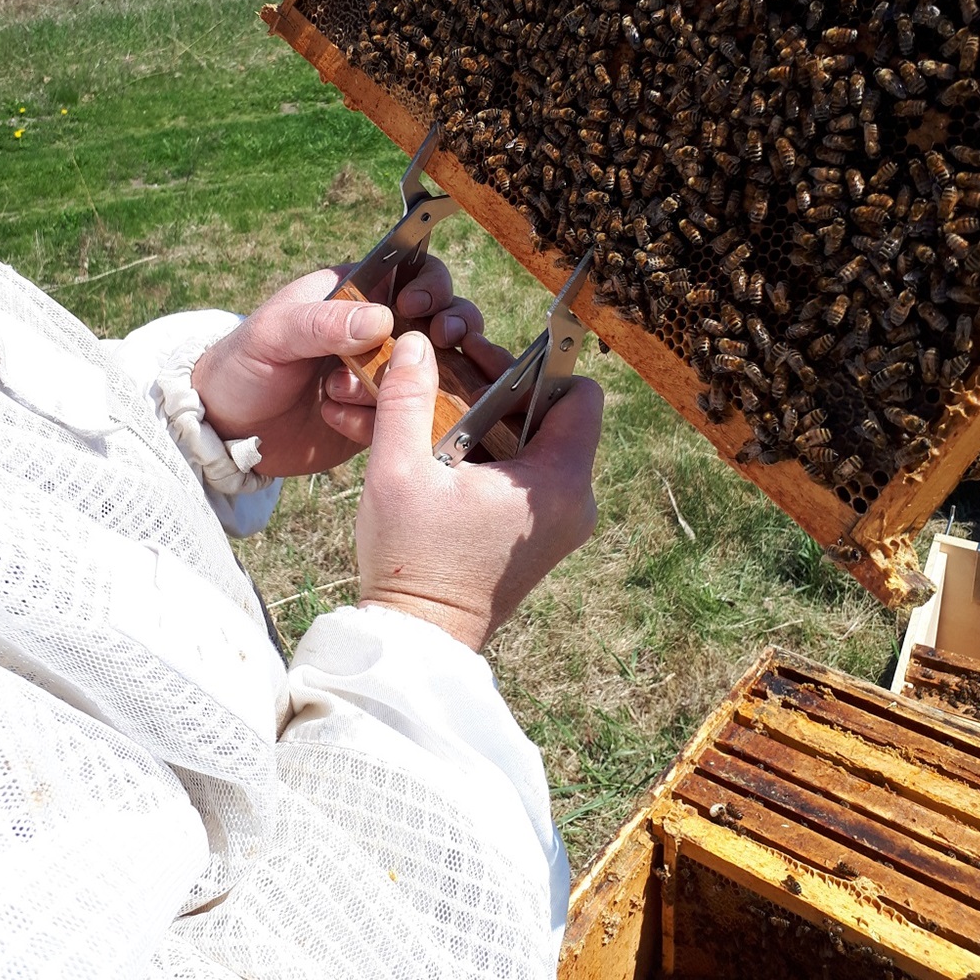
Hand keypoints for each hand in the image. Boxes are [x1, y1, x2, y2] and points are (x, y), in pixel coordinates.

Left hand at [191, 259, 481, 476]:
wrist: (223, 431)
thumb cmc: (241, 365)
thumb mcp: (273, 334)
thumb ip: (323, 322)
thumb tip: (382, 318)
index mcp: (356, 295)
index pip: (414, 274)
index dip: (430, 284)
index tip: (419, 303)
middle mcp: (379, 332)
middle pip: (441, 319)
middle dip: (450, 328)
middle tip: (440, 340)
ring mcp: (384, 376)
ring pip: (435, 371)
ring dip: (413, 382)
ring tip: (373, 395)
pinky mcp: (380, 417)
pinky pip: (408, 417)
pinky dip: (386, 420)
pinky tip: (339, 421)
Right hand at [356, 329, 602, 650]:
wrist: (417, 637)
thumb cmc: (411, 558)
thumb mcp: (398, 468)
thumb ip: (407, 396)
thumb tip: (414, 342)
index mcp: (557, 483)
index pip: (580, 395)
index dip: (536, 368)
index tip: (486, 362)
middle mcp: (574, 502)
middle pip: (557, 416)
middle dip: (507, 391)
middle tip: (455, 379)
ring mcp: (562, 523)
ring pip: (542, 444)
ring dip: (498, 422)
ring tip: (445, 414)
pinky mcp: (542, 538)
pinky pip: (533, 475)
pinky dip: (499, 455)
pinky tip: (451, 452)